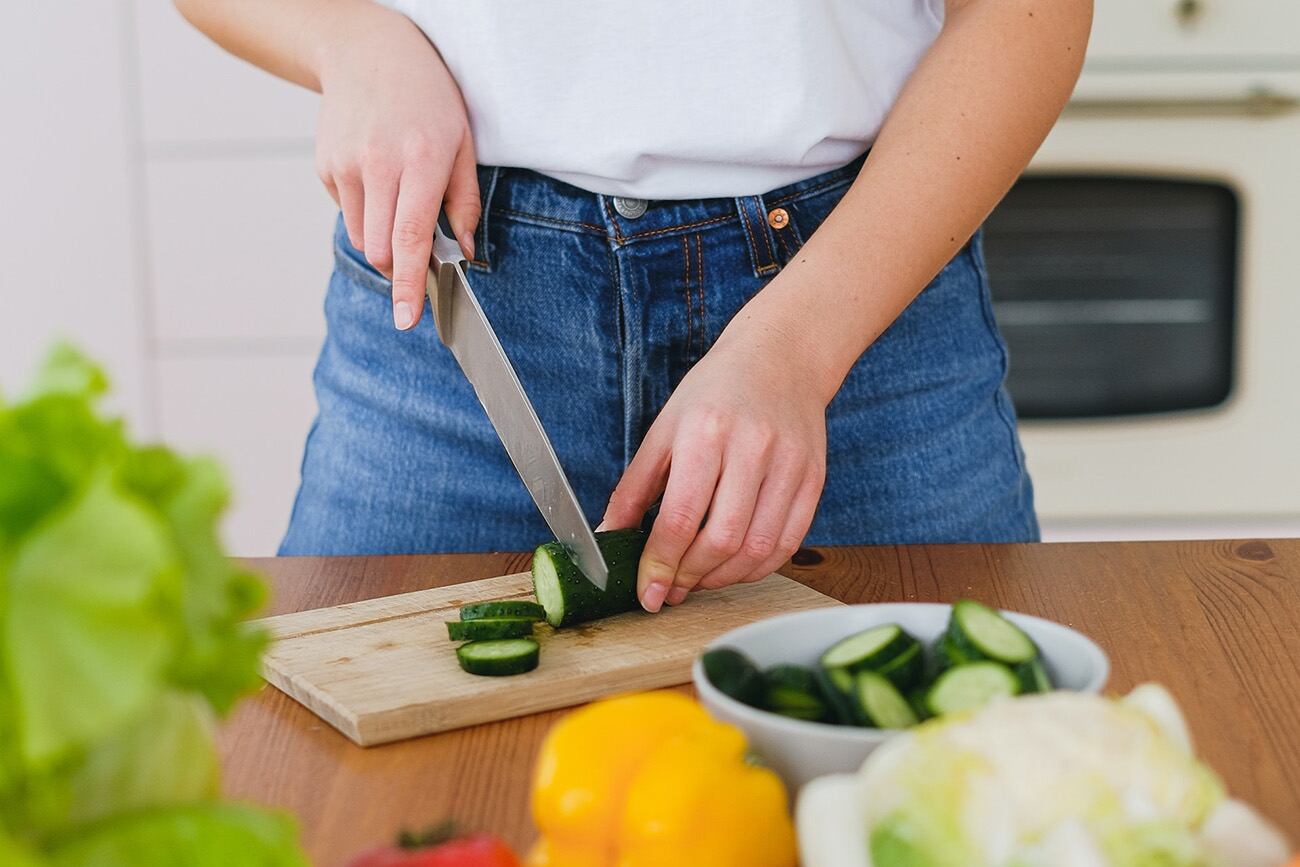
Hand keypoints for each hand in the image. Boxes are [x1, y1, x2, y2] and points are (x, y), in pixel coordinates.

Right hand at [315, 9, 477, 329]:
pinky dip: (367, 213)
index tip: (407, 319)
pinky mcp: (325, 168)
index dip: (411, 285)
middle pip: (383, 250)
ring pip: (364, 240)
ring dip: (385, 241)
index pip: (411, 238)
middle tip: (420, 252)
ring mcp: (345, 167)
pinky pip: (349, 214)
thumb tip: (464, 251)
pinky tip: (378, 177)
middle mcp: (377, 165)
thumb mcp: (463, 141)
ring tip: (399, 199)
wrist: (366, 52)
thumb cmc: (427, 98)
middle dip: (403, 267)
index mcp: (419, 160)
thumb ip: (464, 202)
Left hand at [601, 315, 830, 611]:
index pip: (680, 517)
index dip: (660, 565)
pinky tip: (733, 569)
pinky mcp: (814, 479)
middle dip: (690, 577)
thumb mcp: (664, 429)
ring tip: (698, 581)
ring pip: (758, 549)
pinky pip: (788, 544)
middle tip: (670, 590)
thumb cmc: (715, 392)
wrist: (781, 358)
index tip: (647, 594)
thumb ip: (634, 489)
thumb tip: (609, 538)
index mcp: (705, 432)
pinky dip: (758, 568)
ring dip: (723, 579)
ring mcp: (789, 466)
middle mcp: (752, 448)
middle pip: (721, 540)